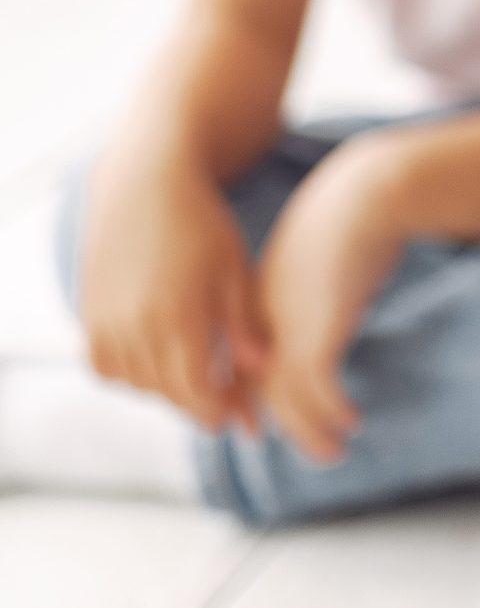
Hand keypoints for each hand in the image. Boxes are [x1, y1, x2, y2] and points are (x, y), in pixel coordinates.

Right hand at [76, 145, 267, 432]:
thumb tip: (261, 369)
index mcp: (179, 315)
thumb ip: (243, 324)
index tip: (236, 421)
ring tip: (193, 389)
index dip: (216, 409)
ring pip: (134, 382)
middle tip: (221, 414)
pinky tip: (153, 368)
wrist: (145, 187)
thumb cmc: (202, 225)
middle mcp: (136, 324)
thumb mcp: (234, 269)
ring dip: (163, 393)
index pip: (196, 387)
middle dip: (196, 407)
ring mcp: (106, 321)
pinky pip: (104, 365)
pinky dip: (128, 376)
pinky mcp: (89, 313)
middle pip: (165, 391)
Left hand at [253, 134, 414, 463]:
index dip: (257, 393)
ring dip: (309, 431)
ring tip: (332, 454)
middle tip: (307, 446)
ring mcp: (286, 327)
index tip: (276, 417)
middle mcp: (261, 317)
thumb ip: (315, 278)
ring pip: (285, 397)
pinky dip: (331, 412)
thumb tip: (333, 294)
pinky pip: (317, 390)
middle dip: (282, 422)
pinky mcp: (317, 334)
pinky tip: (352, 420)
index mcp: (256, 295)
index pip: (246, 358)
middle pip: (257, 385)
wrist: (368, 193)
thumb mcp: (322, 250)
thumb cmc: (356, 211)